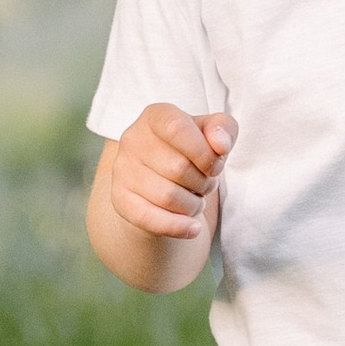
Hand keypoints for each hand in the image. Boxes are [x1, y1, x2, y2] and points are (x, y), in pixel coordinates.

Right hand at [108, 102, 235, 241]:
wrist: (161, 180)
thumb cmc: (191, 152)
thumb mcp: (212, 134)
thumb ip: (224, 129)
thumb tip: (220, 144)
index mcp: (155, 116)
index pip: (177, 128)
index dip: (204, 152)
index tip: (216, 165)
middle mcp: (132, 139)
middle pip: (177, 168)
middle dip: (203, 183)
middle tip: (206, 184)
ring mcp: (122, 170)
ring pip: (168, 196)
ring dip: (193, 205)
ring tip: (195, 200)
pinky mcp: (120, 199)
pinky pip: (149, 219)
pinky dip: (177, 227)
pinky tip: (193, 228)